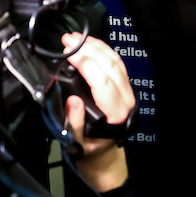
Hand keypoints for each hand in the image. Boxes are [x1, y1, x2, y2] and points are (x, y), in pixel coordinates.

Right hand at [62, 32, 132, 190]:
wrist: (105, 157)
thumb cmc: (91, 151)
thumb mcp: (78, 144)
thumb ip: (75, 123)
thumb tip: (72, 100)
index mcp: (115, 114)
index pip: (101, 80)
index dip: (85, 62)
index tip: (68, 52)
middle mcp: (125, 101)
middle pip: (110, 66)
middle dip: (88, 49)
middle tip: (68, 40)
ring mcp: (127, 93)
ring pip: (115, 62)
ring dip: (96, 46)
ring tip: (76, 39)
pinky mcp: (124, 88)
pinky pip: (117, 64)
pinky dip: (103, 51)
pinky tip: (90, 45)